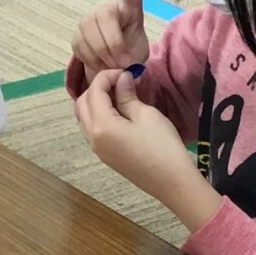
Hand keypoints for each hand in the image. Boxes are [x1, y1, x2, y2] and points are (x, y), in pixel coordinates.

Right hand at [72, 0, 149, 75]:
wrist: (114, 64)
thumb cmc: (130, 51)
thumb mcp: (140, 53)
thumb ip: (135, 59)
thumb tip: (127, 71)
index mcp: (129, 8)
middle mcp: (107, 8)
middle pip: (105, 14)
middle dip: (113, 42)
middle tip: (123, 63)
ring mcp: (89, 20)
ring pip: (88, 29)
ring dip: (101, 53)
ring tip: (113, 68)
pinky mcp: (77, 35)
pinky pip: (79, 44)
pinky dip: (91, 60)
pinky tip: (101, 66)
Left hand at [73, 67, 218, 224]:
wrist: (172, 182)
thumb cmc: (163, 146)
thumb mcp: (146, 115)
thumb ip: (128, 95)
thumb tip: (122, 78)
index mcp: (101, 125)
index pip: (94, 90)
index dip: (108, 76)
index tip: (127, 72)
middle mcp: (92, 137)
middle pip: (83, 102)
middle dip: (98, 87)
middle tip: (121, 81)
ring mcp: (97, 148)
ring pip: (84, 117)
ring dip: (96, 101)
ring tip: (120, 94)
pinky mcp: (105, 155)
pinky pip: (92, 129)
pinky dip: (99, 115)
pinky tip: (119, 111)